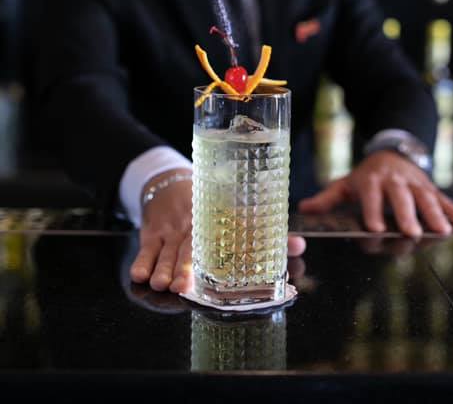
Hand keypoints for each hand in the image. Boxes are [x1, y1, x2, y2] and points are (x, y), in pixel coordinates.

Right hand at [130, 169, 305, 293]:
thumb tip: (300, 246)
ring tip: (160, 284)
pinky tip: (138, 274)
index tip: (228, 264)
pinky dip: (142, 260)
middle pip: (189, 246)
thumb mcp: (234, 211)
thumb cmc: (210, 205)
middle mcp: (193, 221)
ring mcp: (171, 227)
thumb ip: (266, 232)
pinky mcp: (152, 230)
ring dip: (162, 267)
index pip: (226, 231)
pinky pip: (146, 247)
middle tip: (181, 286)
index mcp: (217, 216)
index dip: (231, 247)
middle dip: (184, 266)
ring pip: (166, 250)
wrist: (169, 179)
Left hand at [298, 150, 452, 237]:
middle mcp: (394, 180)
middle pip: (401, 199)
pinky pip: (444, 199)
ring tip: (441, 231)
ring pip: (425, 199)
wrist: (392, 151)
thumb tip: (303, 210)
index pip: (370, 197)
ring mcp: (415, 183)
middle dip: (406, 215)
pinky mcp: (431, 187)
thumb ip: (327, 199)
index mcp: (371, 180)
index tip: (375, 229)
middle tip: (411, 233)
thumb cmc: (366, 175)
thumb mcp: (345, 183)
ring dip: (434, 215)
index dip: (372, 212)